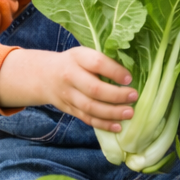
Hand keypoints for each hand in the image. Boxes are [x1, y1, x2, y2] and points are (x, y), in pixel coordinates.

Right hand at [0, 47, 137, 131]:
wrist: (44, 75)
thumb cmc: (75, 62)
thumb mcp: (85, 53)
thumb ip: (104, 59)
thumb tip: (135, 68)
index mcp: (78, 57)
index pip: (96, 64)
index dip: (114, 71)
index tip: (129, 78)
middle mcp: (70, 76)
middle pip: (94, 89)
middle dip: (116, 95)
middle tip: (134, 96)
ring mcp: (68, 95)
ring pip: (91, 107)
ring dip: (112, 112)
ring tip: (130, 113)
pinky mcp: (69, 109)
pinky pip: (87, 118)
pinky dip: (103, 124)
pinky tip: (118, 126)